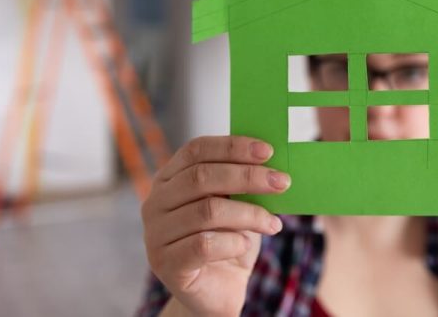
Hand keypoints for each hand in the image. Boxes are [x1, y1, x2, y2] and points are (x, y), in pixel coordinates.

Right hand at [141, 136, 290, 316]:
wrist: (217, 290)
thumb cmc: (228, 240)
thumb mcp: (236, 204)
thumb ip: (243, 182)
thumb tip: (271, 163)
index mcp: (169, 179)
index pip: (196, 150)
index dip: (231, 147)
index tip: (267, 151)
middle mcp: (155, 203)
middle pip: (201, 177)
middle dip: (247, 176)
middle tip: (281, 182)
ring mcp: (156, 234)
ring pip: (207, 211)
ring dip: (249, 214)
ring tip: (273, 223)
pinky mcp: (166, 264)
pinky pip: (203, 245)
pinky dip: (233, 242)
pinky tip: (245, 246)